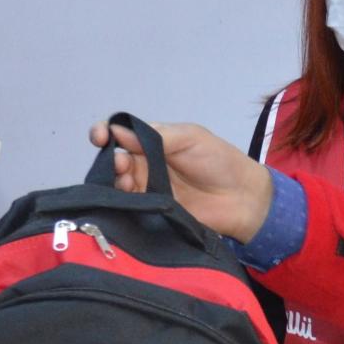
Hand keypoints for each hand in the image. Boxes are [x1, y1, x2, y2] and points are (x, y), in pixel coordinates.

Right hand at [89, 121, 276, 240]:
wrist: (242, 199)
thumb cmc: (219, 162)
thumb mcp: (190, 137)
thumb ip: (156, 135)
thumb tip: (118, 130)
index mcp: (153, 142)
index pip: (121, 134)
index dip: (105, 133)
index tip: (100, 136)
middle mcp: (146, 165)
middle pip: (114, 160)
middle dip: (110, 159)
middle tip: (121, 164)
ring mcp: (147, 190)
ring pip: (117, 184)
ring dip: (115, 180)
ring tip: (128, 181)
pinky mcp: (152, 213)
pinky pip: (129, 207)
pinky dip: (123, 203)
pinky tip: (127, 199)